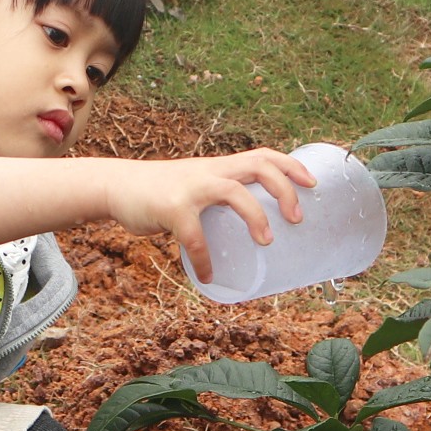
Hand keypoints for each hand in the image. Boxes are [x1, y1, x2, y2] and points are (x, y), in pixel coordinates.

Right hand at [107, 149, 316, 282]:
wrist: (117, 186)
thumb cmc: (160, 192)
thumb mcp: (194, 184)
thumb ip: (218, 198)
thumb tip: (244, 230)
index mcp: (219, 167)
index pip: (263, 155)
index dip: (291, 166)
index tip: (313, 183)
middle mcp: (209, 172)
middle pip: (258, 166)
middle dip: (285, 189)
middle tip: (297, 218)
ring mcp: (190, 188)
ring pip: (233, 192)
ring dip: (255, 217)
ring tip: (267, 242)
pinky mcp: (170, 208)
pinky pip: (194, 237)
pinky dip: (205, 259)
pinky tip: (208, 275)